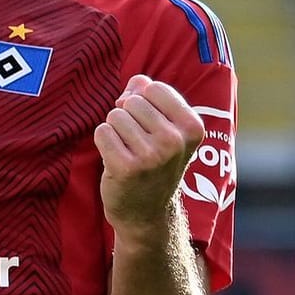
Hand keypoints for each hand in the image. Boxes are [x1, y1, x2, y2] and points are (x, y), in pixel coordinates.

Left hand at [95, 75, 204, 235]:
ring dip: (115, 131)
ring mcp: (151, 156)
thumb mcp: (165, 127)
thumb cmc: (154, 160)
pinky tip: (115, 160)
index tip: (148, 123)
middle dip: (127, 117)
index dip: (142, 100)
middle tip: (136, 143)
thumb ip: (150, 95)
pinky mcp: (126, 167)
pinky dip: (103, 142)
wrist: (147, 211)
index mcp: (192, 127)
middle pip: (132, 101)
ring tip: (128, 151)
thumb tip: (136, 83)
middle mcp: (175, 141)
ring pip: (115, 115)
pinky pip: (102, 132)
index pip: (154, 88)